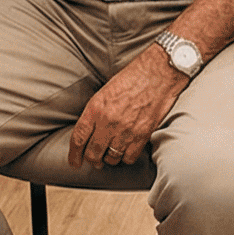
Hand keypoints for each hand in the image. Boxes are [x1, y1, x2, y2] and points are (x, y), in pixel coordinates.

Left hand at [68, 46, 189, 168]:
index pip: (79, 137)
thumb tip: (91, 129)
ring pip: (111, 158)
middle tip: (94, 160)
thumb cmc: (134, 76)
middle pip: (93, 152)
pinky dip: (126, 158)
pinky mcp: (142, 134)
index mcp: (96, 108)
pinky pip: (129, 157)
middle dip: (92, 159)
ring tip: (111, 154)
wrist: (159, 72)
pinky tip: (126, 151)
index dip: (74, 154)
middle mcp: (109, 121)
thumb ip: (97, 111)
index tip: (74, 162)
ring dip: (109, 159)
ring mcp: (126, 130)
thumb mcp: (107, 90)